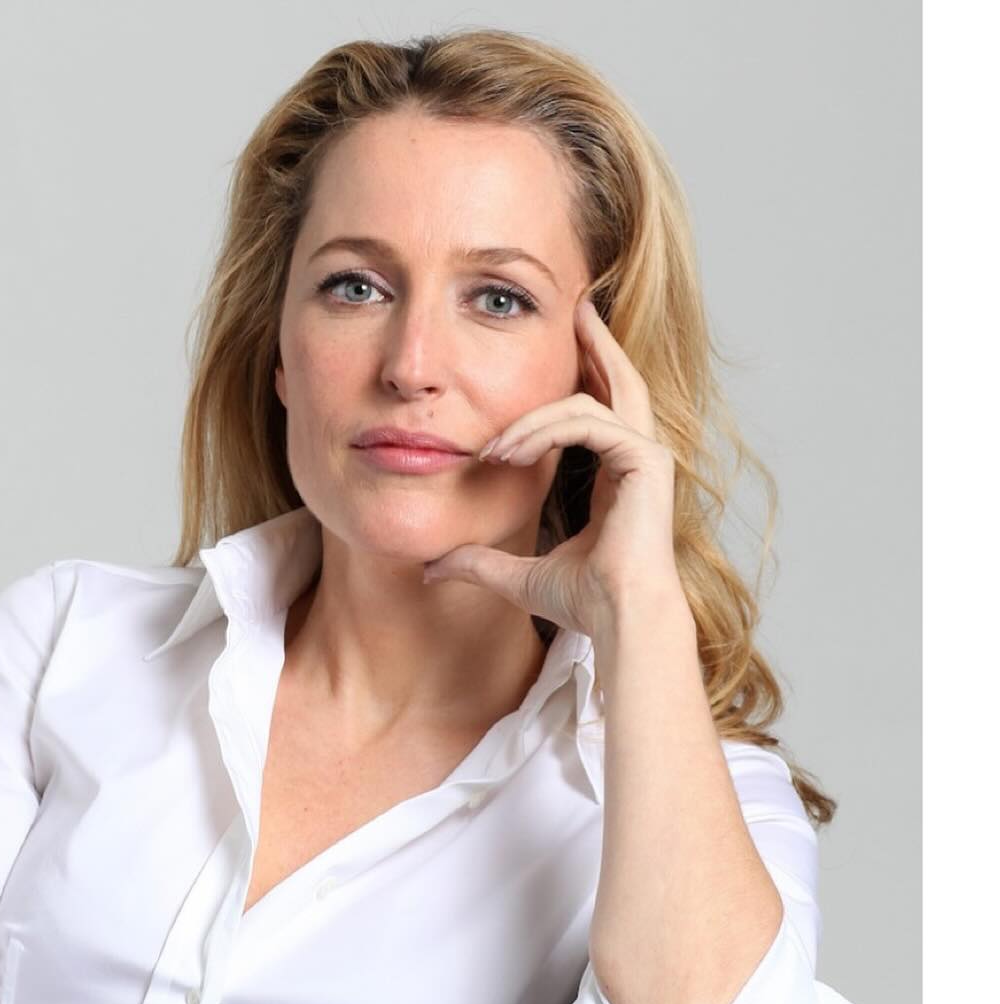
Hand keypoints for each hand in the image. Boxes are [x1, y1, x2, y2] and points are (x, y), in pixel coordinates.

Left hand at [421, 296, 679, 637]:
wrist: (618, 620)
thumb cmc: (584, 603)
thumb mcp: (517, 576)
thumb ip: (479, 564)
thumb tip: (431, 568)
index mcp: (620, 475)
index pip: (600, 410)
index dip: (576, 381)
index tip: (537, 370)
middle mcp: (640, 457)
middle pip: (618, 380)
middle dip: (593, 343)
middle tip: (573, 307)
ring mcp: (647, 456)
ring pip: (587, 402)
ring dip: (531, 417)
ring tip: (491, 448)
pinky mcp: (645, 461)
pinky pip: (586, 422)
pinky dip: (543, 431)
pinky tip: (506, 453)